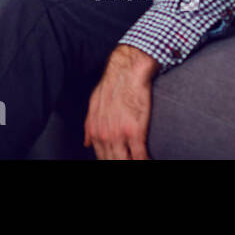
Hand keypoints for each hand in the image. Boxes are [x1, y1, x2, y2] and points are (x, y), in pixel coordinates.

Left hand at [82, 45, 159, 159]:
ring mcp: (120, 135)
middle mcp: (105, 136)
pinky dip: (145, 160)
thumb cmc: (111, 86)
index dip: (111, 161)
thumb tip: (86, 142)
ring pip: (125, 161)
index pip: (102, 157)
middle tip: (129, 159)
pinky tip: (149, 159)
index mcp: (95, 130)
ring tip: (139, 159)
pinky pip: (140, 156)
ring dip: (133, 162)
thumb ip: (89, 126)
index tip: (118, 159)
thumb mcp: (93, 105)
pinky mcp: (136, 132)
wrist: (127, 72)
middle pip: (113, 161)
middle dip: (122, 162)